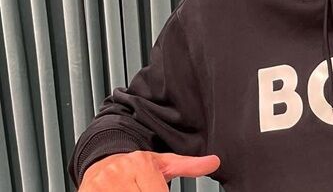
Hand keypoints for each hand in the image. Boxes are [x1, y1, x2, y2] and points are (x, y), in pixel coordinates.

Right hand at [79, 150, 219, 190]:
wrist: (101, 160)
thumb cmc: (135, 165)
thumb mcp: (162, 162)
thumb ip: (188, 166)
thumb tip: (215, 162)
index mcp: (140, 164)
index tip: (158, 190)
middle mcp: (117, 175)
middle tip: (146, 188)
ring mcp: (100, 187)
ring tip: (137, 189)